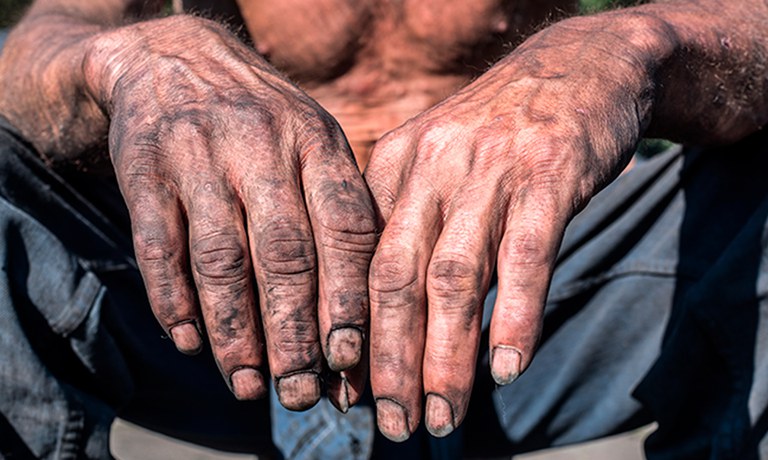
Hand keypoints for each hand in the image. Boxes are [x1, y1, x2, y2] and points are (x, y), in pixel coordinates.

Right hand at [84, 15, 375, 409]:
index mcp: (315, 140)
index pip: (344, 228)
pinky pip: (158, 247)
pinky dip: (173, 301)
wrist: (174, 60)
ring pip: (221, 261)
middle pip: (285, 255)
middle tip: (301, 394)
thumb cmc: (263, 121)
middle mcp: (260, 146)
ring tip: (248, 386)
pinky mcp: (143, 170)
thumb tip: (361, 316)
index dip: (349, 298)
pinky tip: (189, 343)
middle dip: (295, 335)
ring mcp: (198, 156)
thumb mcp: (314, 140)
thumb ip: (339, 211)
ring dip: (235, 333)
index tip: (351, 359)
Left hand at [364, 15, 660, 439]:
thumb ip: (412, 220)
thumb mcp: (441, 160)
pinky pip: (527, 257)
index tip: (350, 392)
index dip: (352, 333)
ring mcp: (491, 169)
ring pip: (455, 277)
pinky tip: (507, 368)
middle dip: (389, 360)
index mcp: (396, 164)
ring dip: (446, 356)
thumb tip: (389, 312)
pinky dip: (514, 317)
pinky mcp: (551, 174)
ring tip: (442, 416)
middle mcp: (433, 166)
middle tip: (389, 423)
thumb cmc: (504, 129)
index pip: (360, 263)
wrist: (581, 63)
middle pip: (396, 278)